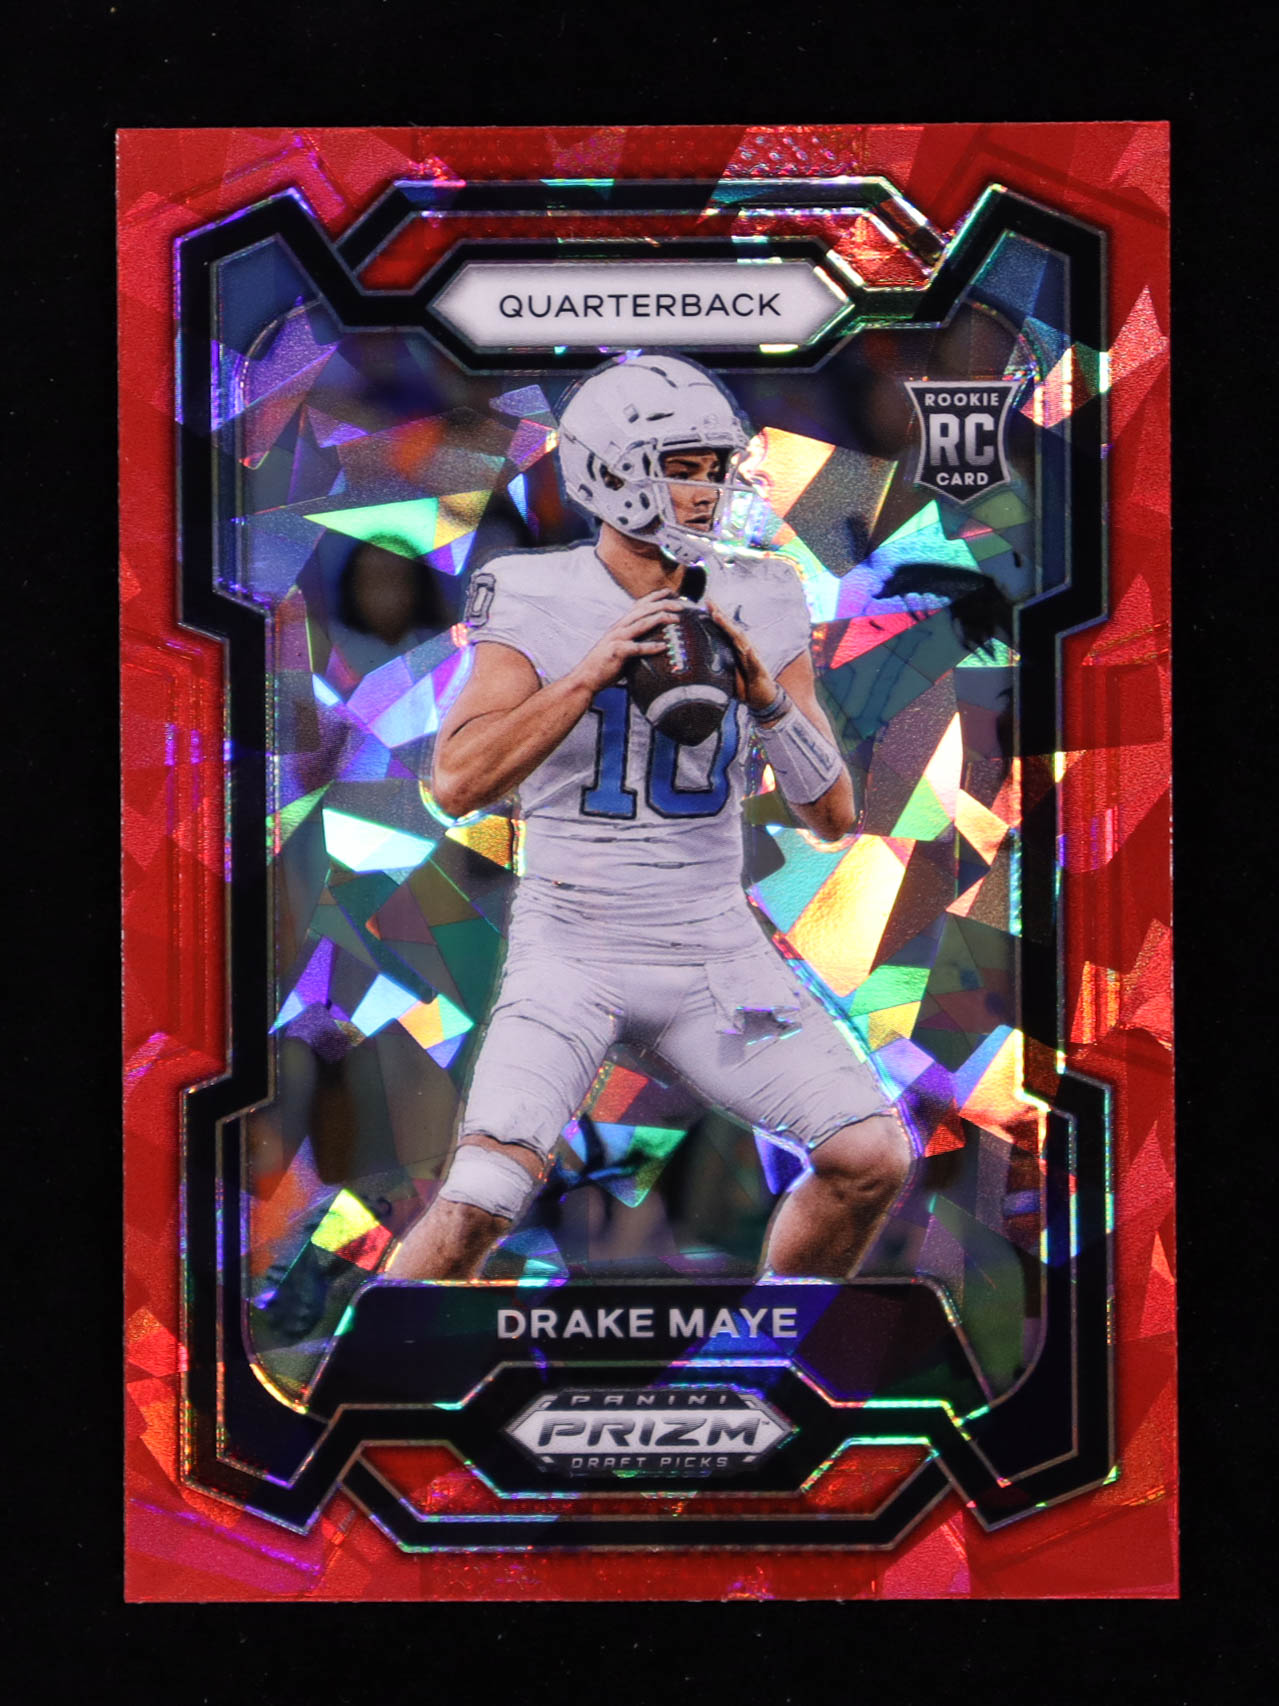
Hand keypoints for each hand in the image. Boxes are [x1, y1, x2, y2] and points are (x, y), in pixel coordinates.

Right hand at [568, 589, 683, 694]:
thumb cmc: (607, 663)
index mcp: (621, 624)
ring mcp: (617, 638)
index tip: (672, 592)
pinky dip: (651, 647)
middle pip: (644, 610)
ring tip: (677, 619)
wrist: (587, 677)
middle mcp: (620, 627)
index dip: (656, 596)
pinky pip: (636, 648)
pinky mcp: (617, 652)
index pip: (640, 604)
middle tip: (681, 605)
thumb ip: (636, 640)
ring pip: (642, 623)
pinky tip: (663, 646)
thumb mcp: (622, 646)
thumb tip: (658, 642)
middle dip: (664, 604)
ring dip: (661, 619)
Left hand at [705, 599, 777, 712]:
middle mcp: (745, 649)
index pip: (725, 630)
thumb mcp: (728, 673)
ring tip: (719, 617)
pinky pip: (755, 662)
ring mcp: (753, 659)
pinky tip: (747, 648)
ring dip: (730, 629)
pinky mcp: (759, 671)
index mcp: (736, 649)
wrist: (762, 698)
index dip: (716, 616)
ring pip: (741, 641)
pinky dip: (751, 655)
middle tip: (709, 602)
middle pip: (731, 630)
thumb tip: (700, 660)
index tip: (705, 604)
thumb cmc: (745, 684)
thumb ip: (718, 663)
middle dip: (720, 616)